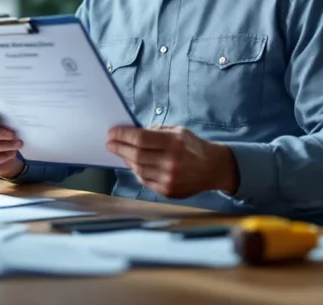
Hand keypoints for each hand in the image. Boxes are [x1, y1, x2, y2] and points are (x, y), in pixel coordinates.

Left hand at [106, 126, 238, 198]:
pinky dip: (137, 172)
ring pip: (138, 169)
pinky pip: (144, 181)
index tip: (112, 133)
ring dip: (126, 160)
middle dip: (119, 148)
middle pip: (136, 155)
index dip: (123, 135)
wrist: (213, 168)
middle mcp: (171, 161)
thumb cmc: (193, 147)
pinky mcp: (168, 191)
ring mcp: (169, 178)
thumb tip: (132, 133)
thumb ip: (155, 131)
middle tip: (110, 143)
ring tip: (122, 153)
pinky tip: (134, 165)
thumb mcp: (178, 131)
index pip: (140, 138)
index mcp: (174, 143)